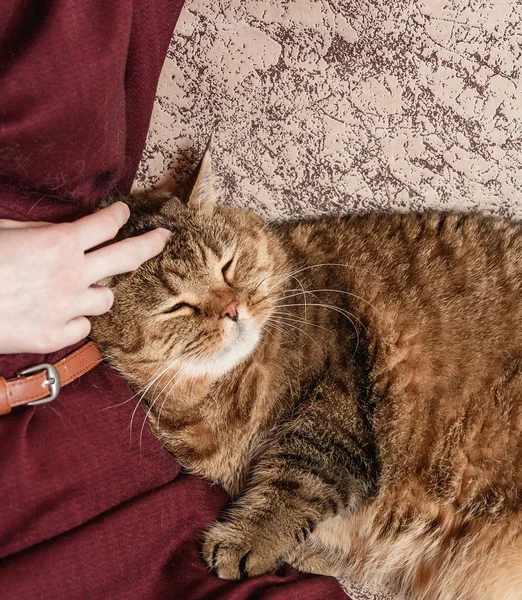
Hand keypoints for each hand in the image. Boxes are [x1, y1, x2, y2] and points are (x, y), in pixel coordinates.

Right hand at [0, 202, 170, 353]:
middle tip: (164, 237)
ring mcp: (67, 308)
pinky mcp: (56, 336)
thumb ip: (41, 230)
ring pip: (107, 298)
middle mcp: (73, 275)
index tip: (124, 213)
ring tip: (83, 286)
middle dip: (151, 243)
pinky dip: (76, 318)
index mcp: (60, 243)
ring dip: (100, 289)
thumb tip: (64, 229)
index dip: (119, 215)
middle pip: (128, 257)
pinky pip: (83, 326)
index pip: (107, 224)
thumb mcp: (6, 231)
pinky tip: (60, 313)